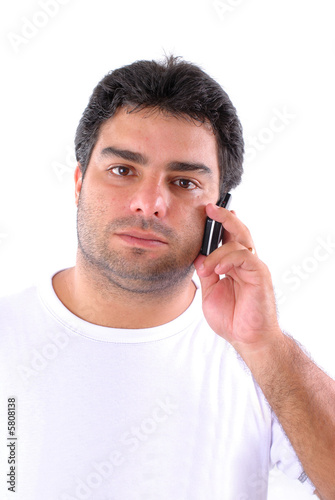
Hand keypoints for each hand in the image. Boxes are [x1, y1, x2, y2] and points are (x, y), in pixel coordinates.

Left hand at [194, 204, 281, 355]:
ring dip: (218, 249)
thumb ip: (206, 272)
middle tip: (209, 208)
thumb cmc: (231, 318)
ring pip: (240, 241)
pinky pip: (245, 256)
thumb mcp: (211, 292)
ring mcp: (254, 267)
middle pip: (238, 231)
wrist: (247, 339)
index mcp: (234, 264)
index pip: (227, 238)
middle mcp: (245, 262)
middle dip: (224, 217)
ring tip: (205, 265)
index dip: (218, 224)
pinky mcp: (260, 274)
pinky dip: (228, 258)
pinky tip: (217, 268)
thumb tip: (198, 255)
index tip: (205, 212)